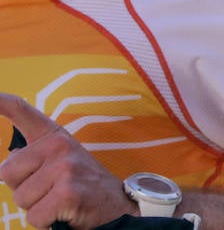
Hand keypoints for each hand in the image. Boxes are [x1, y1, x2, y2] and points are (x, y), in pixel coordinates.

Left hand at [0, 93, 129, 228]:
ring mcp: (65, 167)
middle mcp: (59, 146)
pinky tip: (63, 213)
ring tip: (58, 201)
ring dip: (35, 207)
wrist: (116, 204)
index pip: (23, 112)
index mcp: (55, 137)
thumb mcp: (61, 162)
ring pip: (20, 198)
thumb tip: (9, 160)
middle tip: (49, 190)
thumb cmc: (82, 185)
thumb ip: (33, 156)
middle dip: (21, 188)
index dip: (0, 102)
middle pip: (6, 172)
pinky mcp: (68, 192)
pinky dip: (45, 222)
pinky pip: (34, 216)